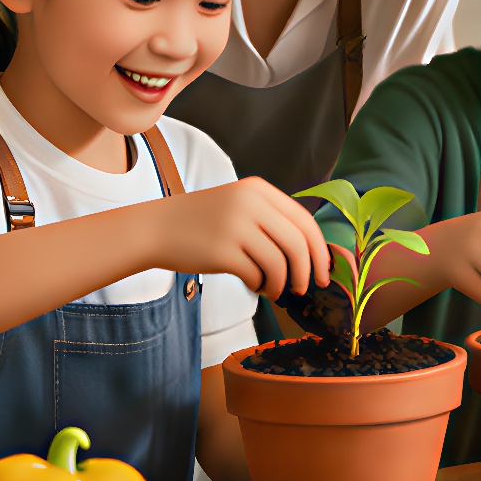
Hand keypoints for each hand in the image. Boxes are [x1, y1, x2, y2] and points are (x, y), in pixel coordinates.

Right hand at [148, 176, 332, 297]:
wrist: (155, 228)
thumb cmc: (202, 222)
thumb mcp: (239, 205)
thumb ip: (271, 220)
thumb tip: (312, 254)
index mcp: (258, 189)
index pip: (305, 221)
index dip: (319, 250)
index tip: (324, 272)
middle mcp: (250, 203)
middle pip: (297, 243)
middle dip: (307, 272)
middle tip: (304, 288)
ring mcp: (235, 226)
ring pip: (279, 263)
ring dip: (282, 283)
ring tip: (274, 290)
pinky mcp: (221, 251)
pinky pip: (256, 275)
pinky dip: (260, 286)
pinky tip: (254, 285)